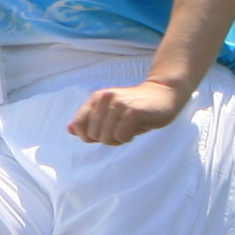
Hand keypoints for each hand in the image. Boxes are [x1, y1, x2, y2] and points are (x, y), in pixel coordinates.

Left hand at [69, 78, 189, 146]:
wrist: (164, 94)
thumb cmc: (136, 108)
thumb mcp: (110, 113)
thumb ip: (90, 121)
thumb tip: (69, 129)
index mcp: (97, 97)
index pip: (78, 125)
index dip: (89, 136)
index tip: (105, 131)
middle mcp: (105, 98)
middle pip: (93, 135)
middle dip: (107, 139)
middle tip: (122, 129)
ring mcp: (119, 104)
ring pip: (106, 138)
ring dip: (118, 140)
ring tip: (130, 128)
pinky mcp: (133, 112)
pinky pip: (121, 137)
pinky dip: (128, 138)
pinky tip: (137, 128)